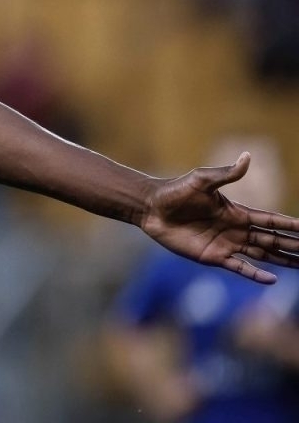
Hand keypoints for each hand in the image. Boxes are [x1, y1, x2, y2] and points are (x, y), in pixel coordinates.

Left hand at [140, 152, 298, 283]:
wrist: (151, 209)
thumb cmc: (175, 191)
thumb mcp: (202, 180)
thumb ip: (226, 173)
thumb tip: (248, 156)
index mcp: (237, 212)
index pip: (272, 220)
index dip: (291, 225)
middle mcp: (236, 230)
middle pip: (273, 240)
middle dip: (294, 245)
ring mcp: (226, 244)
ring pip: (262, 255)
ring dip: (283, 260)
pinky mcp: (213, 256)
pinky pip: (239, 267)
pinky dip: (256, 274)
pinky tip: (272, 279)